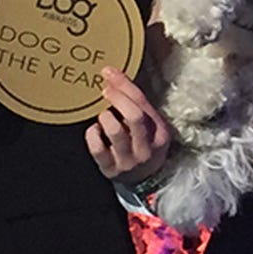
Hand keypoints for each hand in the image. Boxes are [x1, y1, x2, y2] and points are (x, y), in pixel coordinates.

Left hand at [85, 66, 171, 185]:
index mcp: (160, 132)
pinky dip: (92, 134)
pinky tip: (95, 130)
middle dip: (117, 98)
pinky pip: (97, 148)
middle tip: (105, 90)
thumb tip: (113, 76)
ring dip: (105, 117)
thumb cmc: (145, 144)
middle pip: (134, 115)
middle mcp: (146, 147)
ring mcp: (128, 160)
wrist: (146, 181)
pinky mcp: (110, 169)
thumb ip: (137, 105)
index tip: (109, 73)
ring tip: (104, 115)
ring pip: (115, 131)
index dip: (124, 85)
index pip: (143, 103)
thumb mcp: (151, 125)